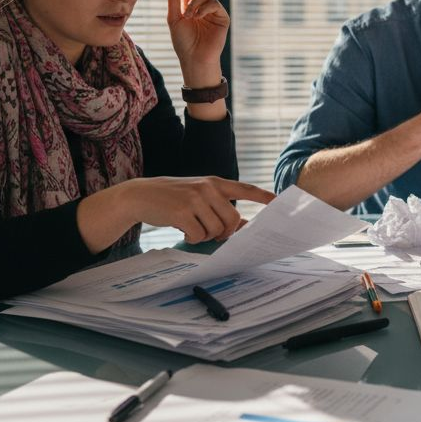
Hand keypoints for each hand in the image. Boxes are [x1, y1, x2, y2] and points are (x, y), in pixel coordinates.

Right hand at [121, 176, 274, 244]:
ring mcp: (194, 199)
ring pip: (216, 230)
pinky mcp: (181, 212)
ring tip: (193, 228)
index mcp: (215, 183)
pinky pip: (198, 236)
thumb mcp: (199, 196)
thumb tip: (244, 225)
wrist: (140, 195)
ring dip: (206, 236)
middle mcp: (208, 188)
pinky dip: (192, 239)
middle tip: (212, 233)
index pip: (246, 189)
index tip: (280, 202)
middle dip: (225, 232)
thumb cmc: (174, 198)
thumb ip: (220, 206)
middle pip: (232, 220)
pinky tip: (183, 231)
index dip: (264, 197)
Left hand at [166, 0, 228, 78]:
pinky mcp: (222, 17)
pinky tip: (197, 17)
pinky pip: (214, 4)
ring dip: (193, 1)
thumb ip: (173, 0)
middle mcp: (200, 4)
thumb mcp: (173, 19)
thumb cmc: (183, 41)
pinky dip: (204, 8)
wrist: (195, 58)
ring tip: (188, 16)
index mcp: (187, 3)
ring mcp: (212, 10)